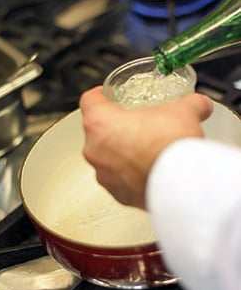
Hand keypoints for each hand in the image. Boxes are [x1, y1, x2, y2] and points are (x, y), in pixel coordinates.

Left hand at [79, 86, 212, 208]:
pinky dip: (129, 173)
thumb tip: (199, 104)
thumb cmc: (171, 147)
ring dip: (120, 151)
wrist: (182, 184)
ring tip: (143, 148)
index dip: (99, 95)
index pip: (89, 100)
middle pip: (97, 130)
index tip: (106, 96)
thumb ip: (190, 103)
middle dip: (114, 125)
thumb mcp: (184, 112)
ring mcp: (104, 174)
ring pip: (106, 156)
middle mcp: (96, 149)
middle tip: (134, 123)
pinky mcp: (117, 194)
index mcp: (101, 123)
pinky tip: (148, 168)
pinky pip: (118, 178)